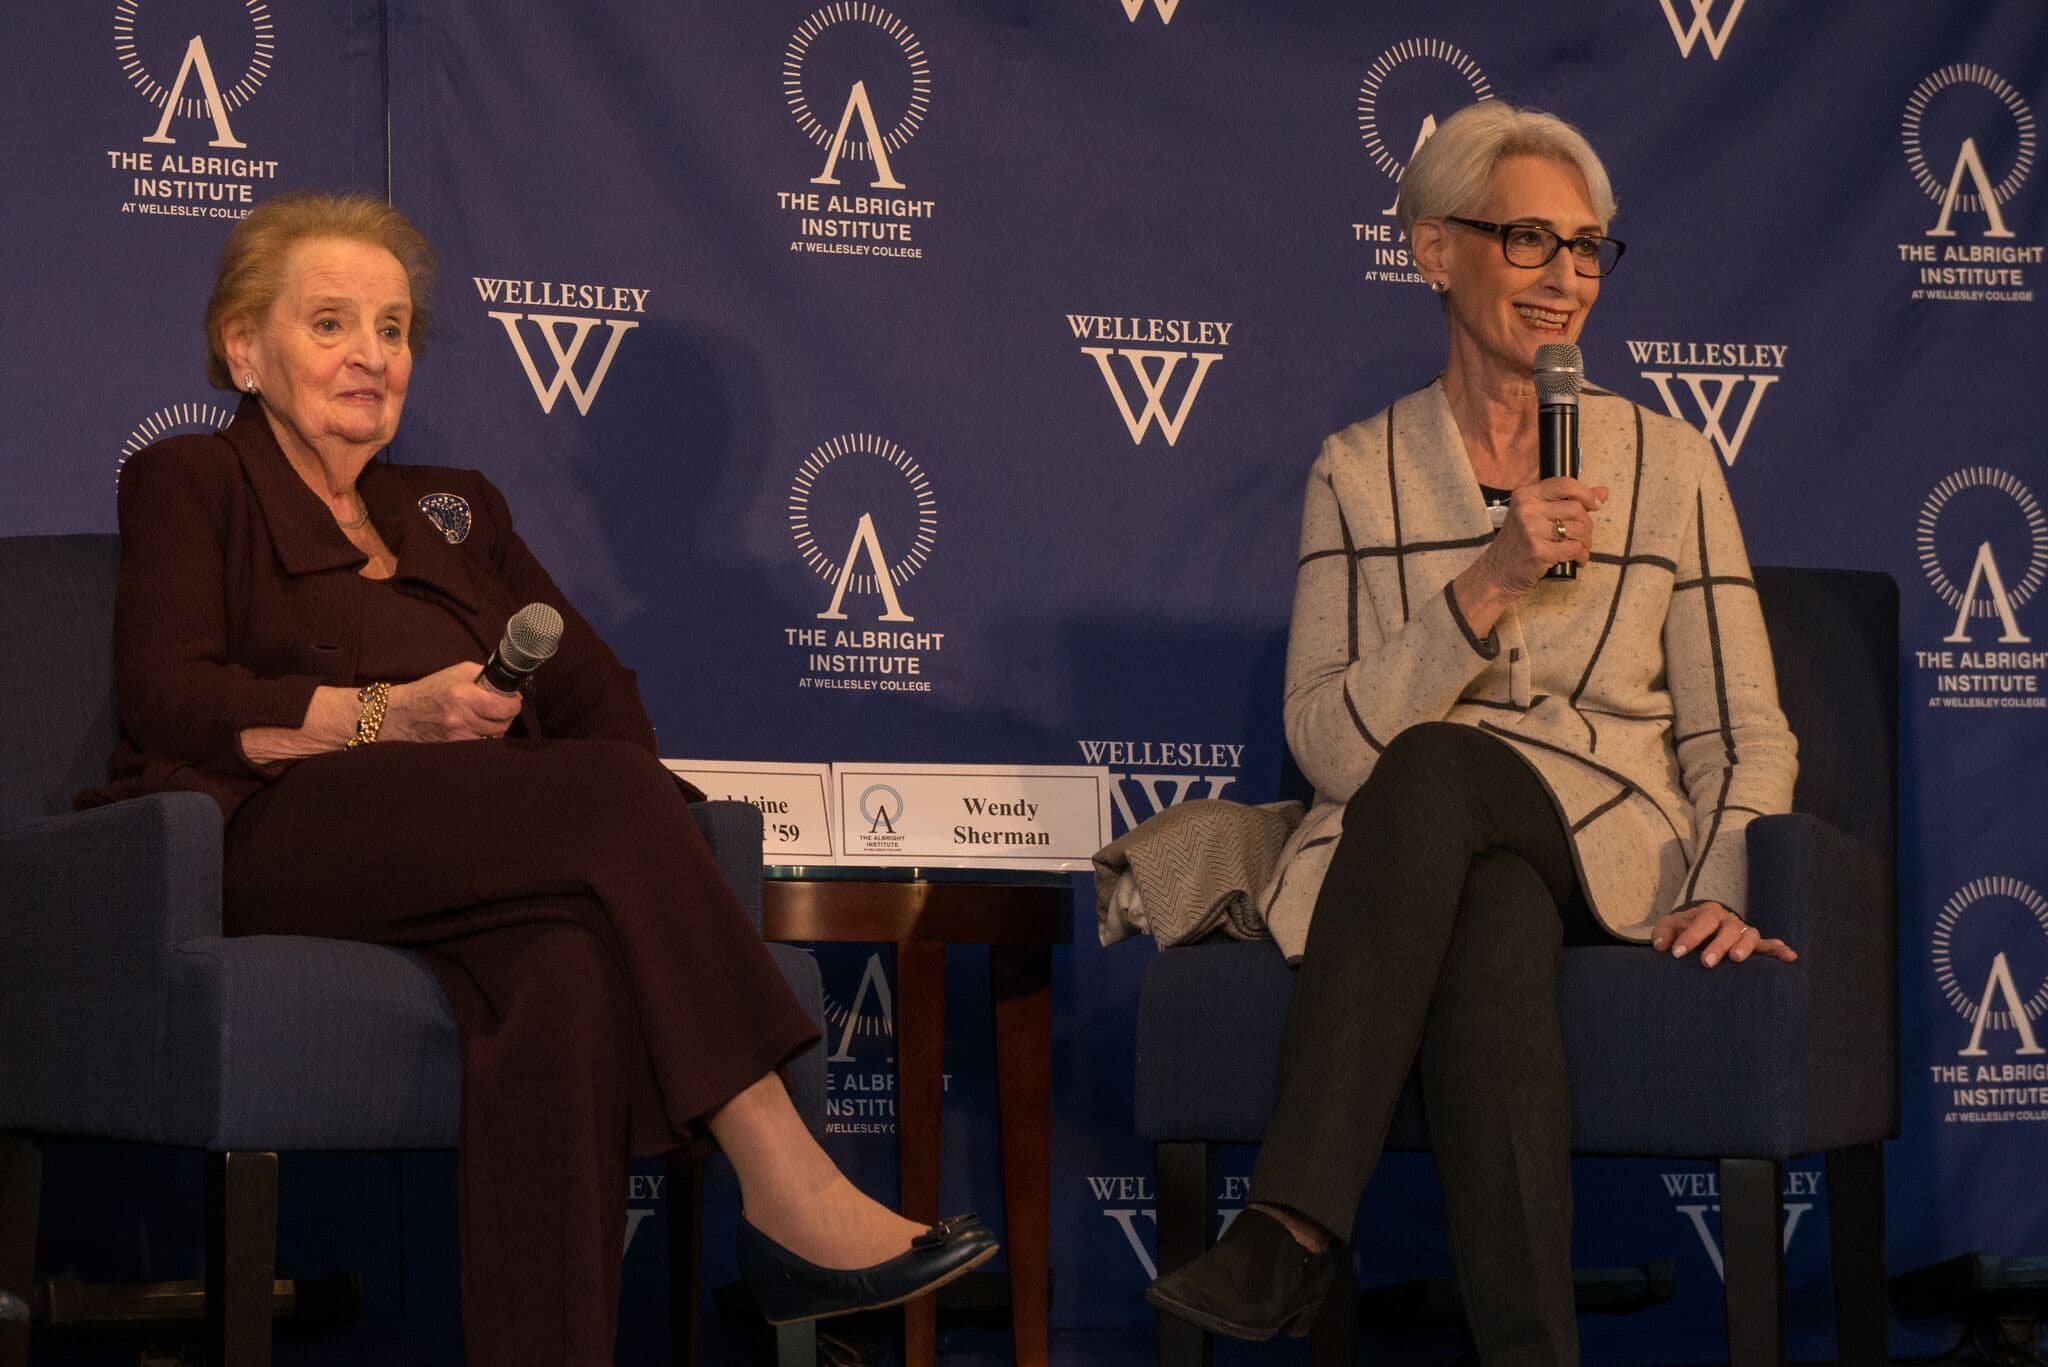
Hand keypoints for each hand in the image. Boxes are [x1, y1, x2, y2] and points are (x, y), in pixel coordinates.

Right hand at [382, 661, 523, 742]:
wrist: (402, 712)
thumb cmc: (432, 688)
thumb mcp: (458, 672)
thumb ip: (484, 675)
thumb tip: (507, 685)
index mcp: (464, 695)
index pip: (503, 707)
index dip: (514, 703)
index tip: (513, 698)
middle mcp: (462, 717)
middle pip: (502, 723)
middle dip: (508, 714)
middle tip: (504, 706)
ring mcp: (458, 734)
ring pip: (495, 735)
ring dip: (498, 725)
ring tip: (491, 714)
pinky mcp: (455, 744)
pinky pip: (482, 741)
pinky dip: (486, 733)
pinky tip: (479, 724)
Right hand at [1482, 476, 1608, 595]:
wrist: (1496, 573)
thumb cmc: (1519, 544)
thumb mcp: (1536, 516)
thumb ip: (1568, 501)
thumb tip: (1603, 492)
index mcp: (1526, 495)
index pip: (1565, 484)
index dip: (1586, 494)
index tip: (1594, 505)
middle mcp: (1527, 509)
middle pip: (1576, 509)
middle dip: (1587, 525)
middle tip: (1581, 536)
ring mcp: (1532, 531)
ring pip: (1579, 529)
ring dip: (1586, 542)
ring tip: (1579, 549)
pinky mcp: (1539, 552)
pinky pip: (1575, 549)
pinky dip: (1582, 556)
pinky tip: (1577, 560)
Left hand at [1650, 901, 1796, 967]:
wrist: (1701, 928)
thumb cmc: (1685, 928)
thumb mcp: (1671, 926)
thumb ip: (1664, 932)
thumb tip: (1661, 946)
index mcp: (1709, 913)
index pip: (1702, 922)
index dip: (1690, 937)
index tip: (1677, 953)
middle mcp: (1729, 920)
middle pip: (1728, 930)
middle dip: (1717, 946)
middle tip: (1706, 962)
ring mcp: (1743, 932)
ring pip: (1749, 936)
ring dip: (1745, 947)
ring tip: (1736, 960)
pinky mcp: (1755, 945)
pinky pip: (1770, 946)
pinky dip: (1779, 950)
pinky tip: (1790, 957)